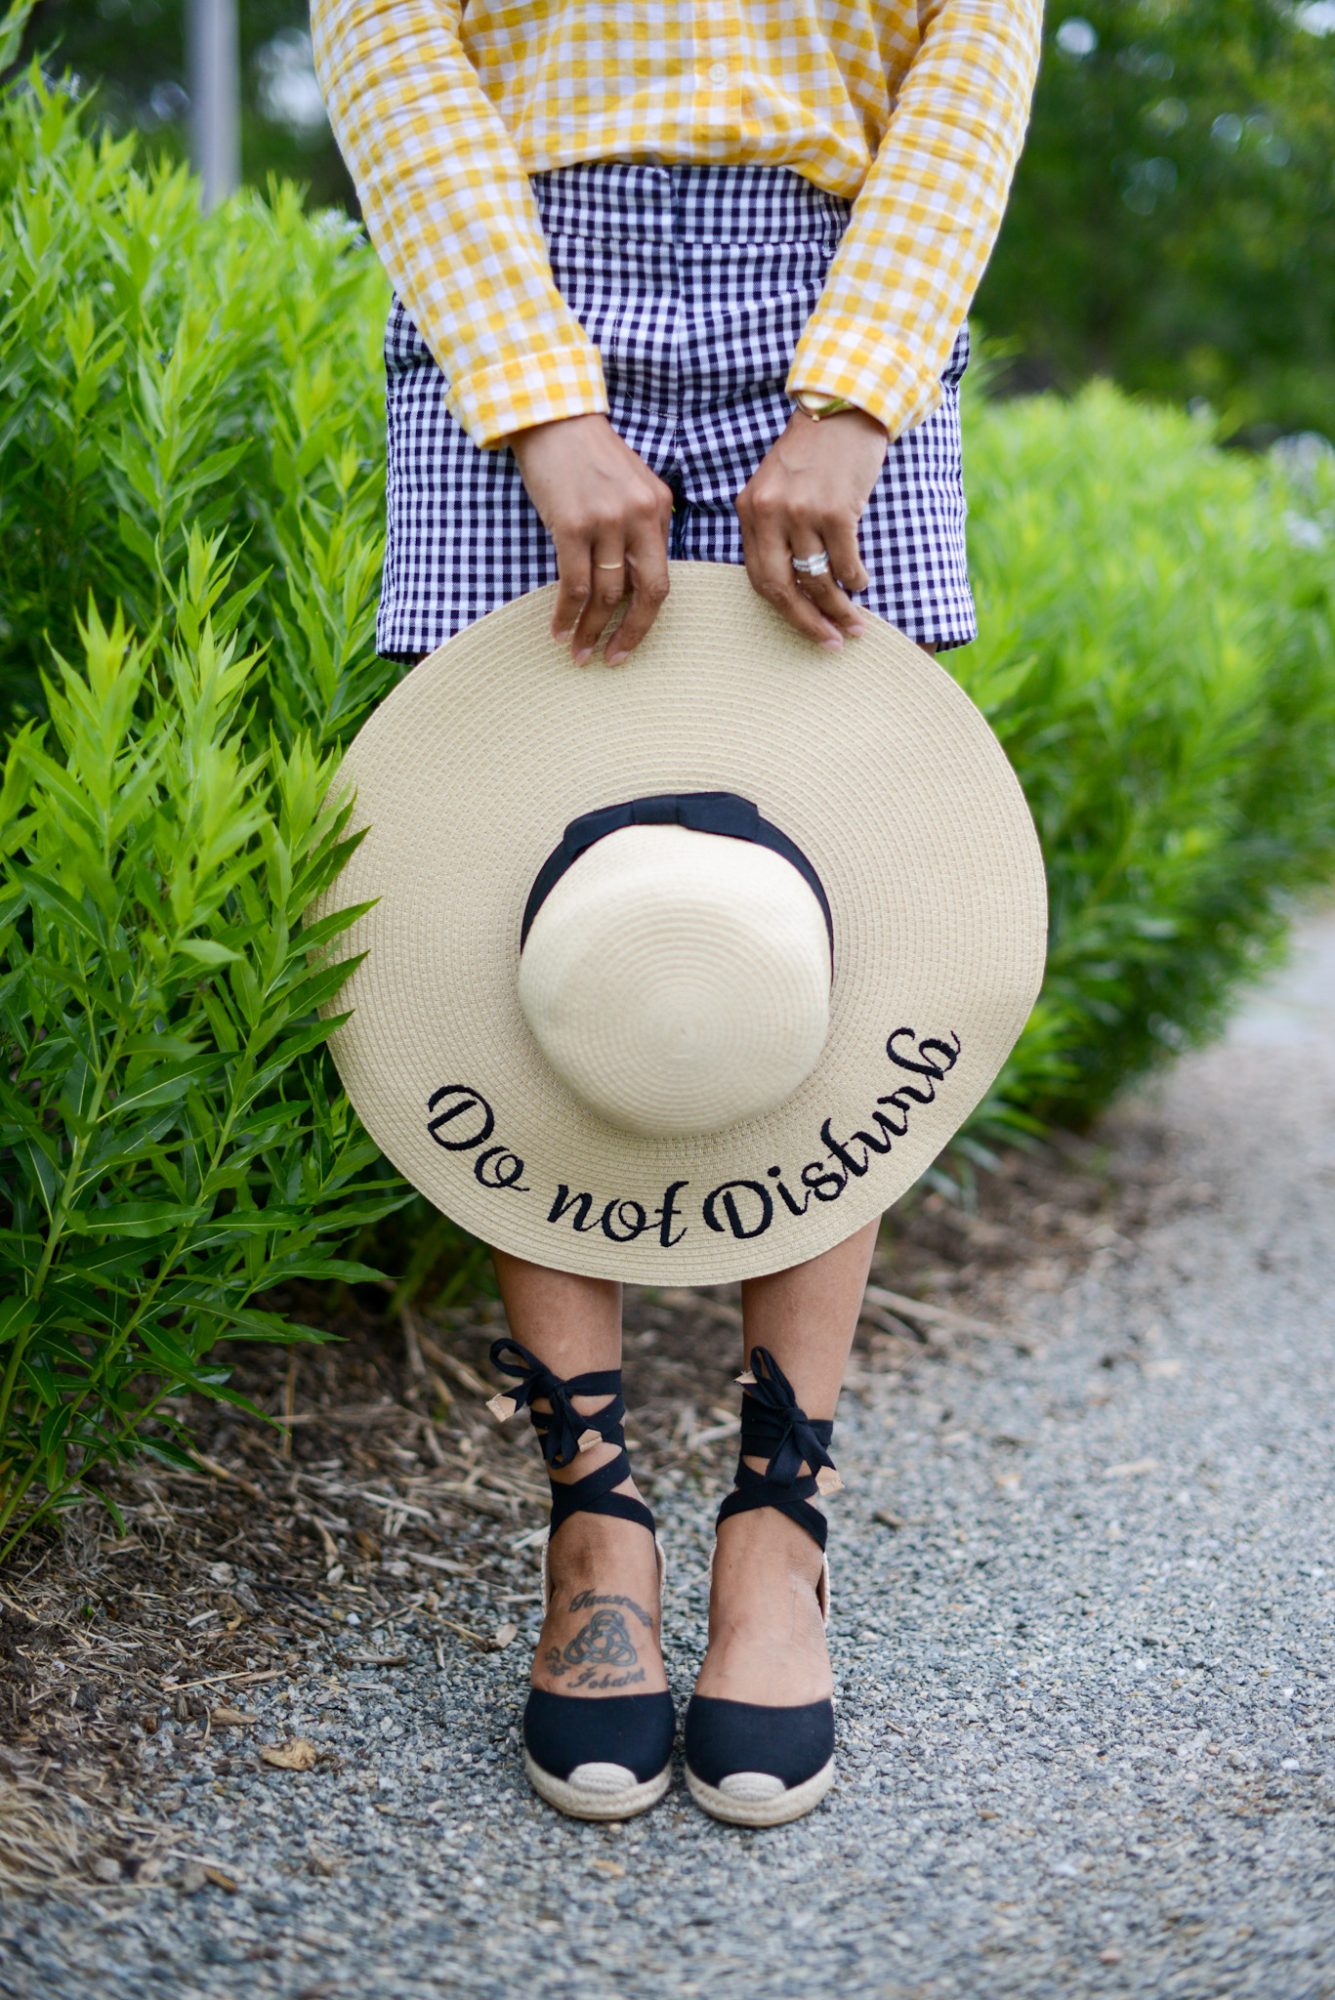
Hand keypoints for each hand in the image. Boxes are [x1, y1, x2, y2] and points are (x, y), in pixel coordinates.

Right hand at [504, 413, 674, 665]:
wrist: (552, 418)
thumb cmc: (589, 456)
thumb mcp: (632, 485)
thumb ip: (643, 527)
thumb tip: (638, 580)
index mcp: (660, 508)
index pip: (660, 578)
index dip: (645, 620)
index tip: (628, 645)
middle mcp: (640, 516)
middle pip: (644, 594)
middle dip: (628, 634)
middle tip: (609, 660)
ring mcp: (607, 521)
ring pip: (604, 594)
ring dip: (589, 629)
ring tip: (576, 651)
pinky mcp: (571, 524)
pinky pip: (572, 583)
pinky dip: (565, 612)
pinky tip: (557, 630)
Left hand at [734, 406, 888, 648]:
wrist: (844, 407)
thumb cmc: (814, 452)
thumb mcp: (777, 485)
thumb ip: (774, 528)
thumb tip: (793, 583)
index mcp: (749, 510)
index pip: (759, 577)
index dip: (784, 610)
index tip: (805, 628)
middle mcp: (769, 513)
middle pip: (781, 588)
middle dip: (807, 622)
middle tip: (830, 642)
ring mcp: (801, 512)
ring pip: (817, 579)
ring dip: (839, 607)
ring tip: (856, 623)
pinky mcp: (835, 510)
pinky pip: (845, 561)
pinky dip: (856, 578)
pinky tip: (862, 583)